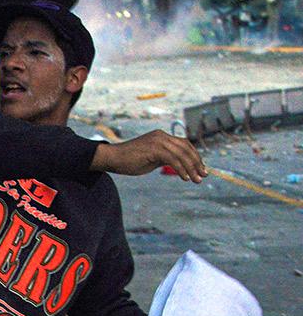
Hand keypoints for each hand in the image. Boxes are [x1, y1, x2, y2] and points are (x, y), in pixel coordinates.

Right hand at [91, 130, 206, 182]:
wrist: (112, 158)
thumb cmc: (129, 160)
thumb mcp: (151, 158)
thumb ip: (164, 159)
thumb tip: (178, 165)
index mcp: (162, 136)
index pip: (184, 144)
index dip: (195, 156)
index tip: (201, 168)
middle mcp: (162, 136)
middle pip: (186, 148)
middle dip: (197, 162)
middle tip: (203, 175)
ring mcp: (158, 141)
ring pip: (182, 154)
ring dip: (191, 168)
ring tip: (196, 180)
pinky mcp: (154, 148)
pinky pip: (173, 159)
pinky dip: (181, 169)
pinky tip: (184, 178)